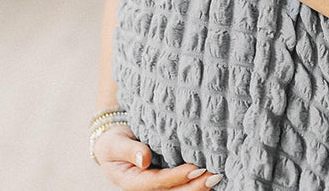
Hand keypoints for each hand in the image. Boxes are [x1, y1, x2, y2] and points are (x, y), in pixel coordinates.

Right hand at [93, 124, 222, 189]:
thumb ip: (129, 150)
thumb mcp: (115, 143)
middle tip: (214, 176)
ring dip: (197, 186)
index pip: (157, 182)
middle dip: (193, 187)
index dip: (176, 177)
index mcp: (132, 181)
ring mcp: (155, 184)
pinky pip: (180, 183)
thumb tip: (144, 159)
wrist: (112, 143)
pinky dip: (194, 180)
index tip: (194, 169)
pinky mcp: (163, 178)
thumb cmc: (113, 142)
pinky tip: (209, 173)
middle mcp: (146, 186)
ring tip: (216, 176)